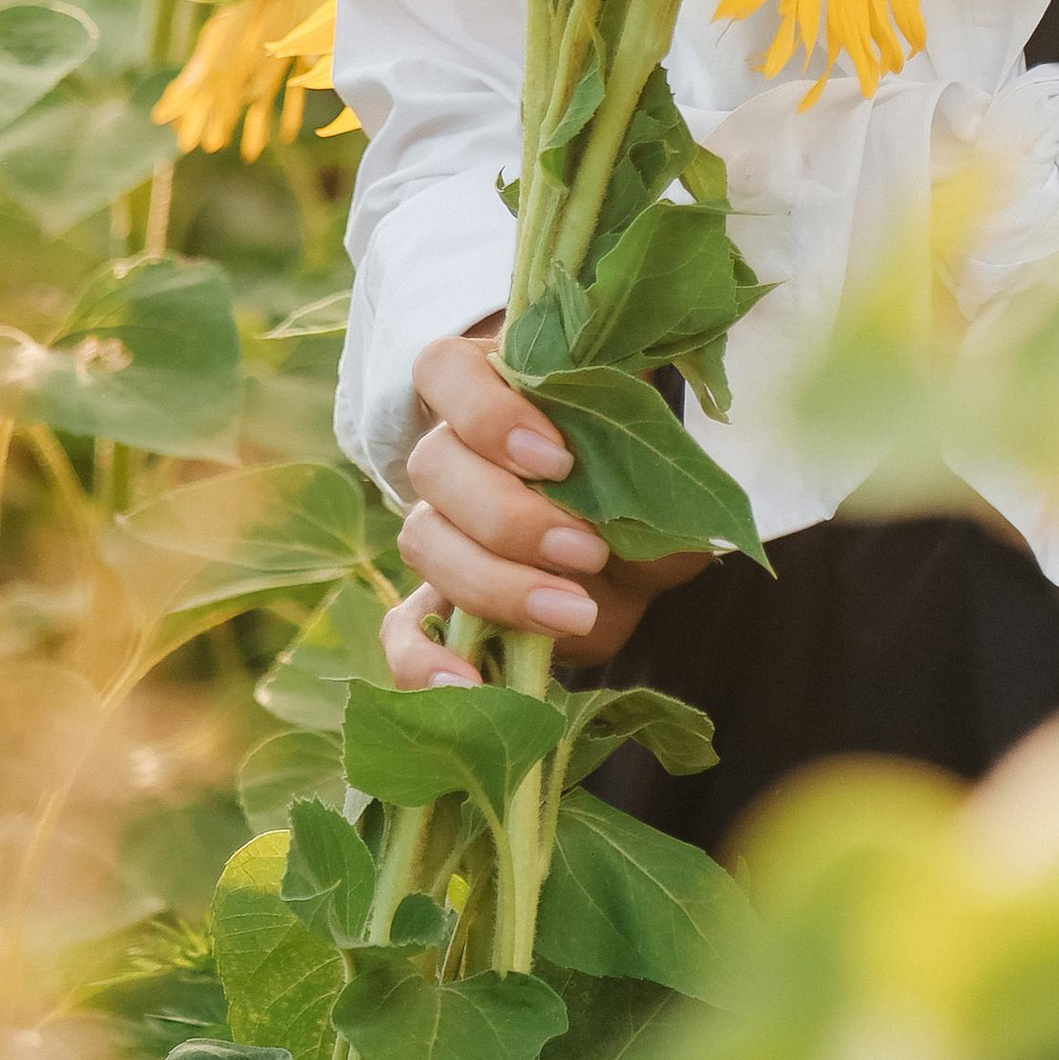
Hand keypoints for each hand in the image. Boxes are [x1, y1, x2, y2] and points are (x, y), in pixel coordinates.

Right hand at [380, 324, 710, 688]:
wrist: (635, 528)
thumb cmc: (641, 474)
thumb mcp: (656, 465)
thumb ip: (648, 484)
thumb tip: (648, 532)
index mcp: (496, 386)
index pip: (446, 372)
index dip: (489, 416)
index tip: (559, 460)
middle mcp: (452, 449)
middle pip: (436, 465)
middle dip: (511, 517)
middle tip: (586, 549)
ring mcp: (437, 524)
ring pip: (422, 538)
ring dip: (494, 582)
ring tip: (572, 611)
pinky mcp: (435, 599)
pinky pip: (402, 628)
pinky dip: (423, 659)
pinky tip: (468, 686)